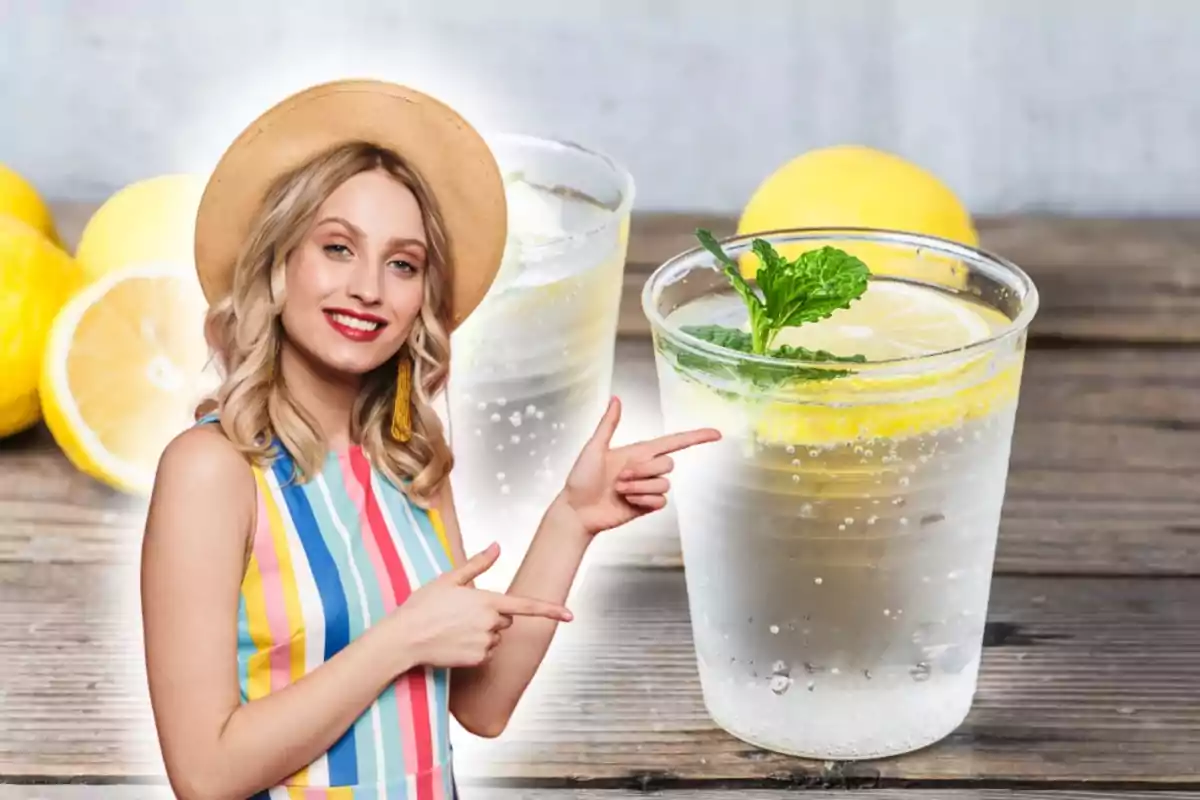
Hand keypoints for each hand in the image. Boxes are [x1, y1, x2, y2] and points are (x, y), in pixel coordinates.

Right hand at [389, 543, 572, 669]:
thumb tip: (497, 546)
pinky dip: (475, 649)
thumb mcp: (449, 579)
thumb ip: (478, 563)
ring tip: (454, 629)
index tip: (570, 615)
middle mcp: (490, 623)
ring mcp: (484, 644)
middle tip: (463, 614)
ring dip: (483, 633)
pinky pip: (486, 653)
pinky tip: (454, 643)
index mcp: (486, 601)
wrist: (404, 638)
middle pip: (506, 620)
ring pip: (495, 638)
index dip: (551, 610)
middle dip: (493, 617)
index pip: (526, 606)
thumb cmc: (423, 606)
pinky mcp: (477, 660)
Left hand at [561, 396, 721, 534]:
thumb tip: (615, 399)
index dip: (696, 437)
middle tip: (619, 478)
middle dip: (644, 471)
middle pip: (669, 464)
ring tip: (619, 490)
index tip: (716, 434)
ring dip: (640, 488)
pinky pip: (661, 502)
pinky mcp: (647, 506)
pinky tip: (627, 502)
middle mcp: (645, 468)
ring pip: (664, 484)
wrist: (577, 510)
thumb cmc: (580, 479)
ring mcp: (647, 488)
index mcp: (637, 452)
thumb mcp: (593, 448)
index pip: (674, 442)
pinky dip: (644, 501)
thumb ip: (608, 424)